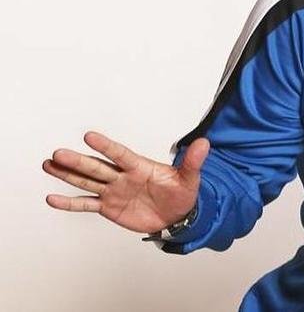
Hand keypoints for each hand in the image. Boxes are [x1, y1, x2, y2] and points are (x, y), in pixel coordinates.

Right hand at [43, 131, 208, 233]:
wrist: (177, 216)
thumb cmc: (182, 193)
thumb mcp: (189, 178)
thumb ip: (193, 162)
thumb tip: (205, 143)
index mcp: (139, 166)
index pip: (120, 154)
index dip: (105, 146)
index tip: (89, 136)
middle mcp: (122, 176)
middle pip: (97, 167)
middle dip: (78, 162)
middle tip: (58, 153)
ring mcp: (113, 191)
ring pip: (87, 182)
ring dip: (68, 175)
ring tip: (49, 164)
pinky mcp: (108, 207)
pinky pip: (86, 204)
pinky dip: (70, 203)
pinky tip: (52, 198)